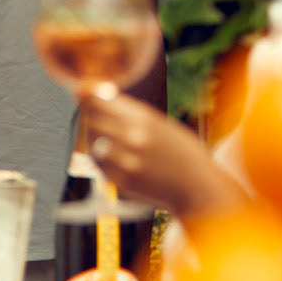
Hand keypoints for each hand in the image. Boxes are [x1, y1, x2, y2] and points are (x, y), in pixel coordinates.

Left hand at [80, 90, 245, 219]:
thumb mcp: (160, 124)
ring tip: (109, 139)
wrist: (199, 188)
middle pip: (92, 119)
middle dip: (92, 115)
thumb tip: (98, 95)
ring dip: (95, 137)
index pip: (99, 100)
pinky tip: (113, 157)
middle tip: (98, 117)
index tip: (82, 92)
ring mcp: (127, 162)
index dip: (87, 95)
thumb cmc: (182, 153)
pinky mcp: (123, 183)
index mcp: (144, 118)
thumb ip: (129, 112)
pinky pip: (99, 165)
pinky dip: (101, 159)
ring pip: (93, 141)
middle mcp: (133, 138)